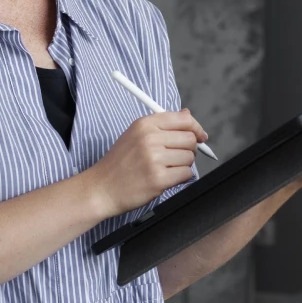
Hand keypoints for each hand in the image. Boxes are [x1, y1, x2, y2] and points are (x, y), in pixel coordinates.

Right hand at [84, 110, 208, 217]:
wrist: (101, 188)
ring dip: (183, 165)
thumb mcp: (135, 135)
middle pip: (190, 138)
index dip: (196, 128)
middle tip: (176, 157)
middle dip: (189, 149)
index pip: (184, 119)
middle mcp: (149, 138)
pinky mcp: (158, 178)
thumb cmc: (119, 163)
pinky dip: (180, 178)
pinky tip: (165, 178)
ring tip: (165, 169)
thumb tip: (188, 114)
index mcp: (144, 124)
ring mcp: (154, 158)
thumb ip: (163, 124)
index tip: (200, 136)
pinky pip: (186, 174)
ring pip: (189, 157)